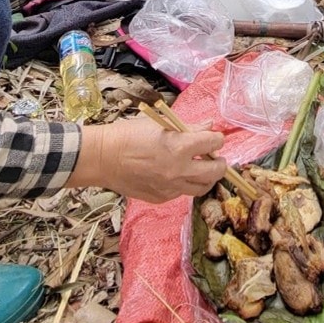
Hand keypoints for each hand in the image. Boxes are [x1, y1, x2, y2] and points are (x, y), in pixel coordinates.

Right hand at [66, 116, 227, 202]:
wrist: (102, 158)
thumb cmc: (129, 134)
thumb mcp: (160, 124)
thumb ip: (188, 127)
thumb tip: (209, 126)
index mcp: (180, 147)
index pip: (214, 143)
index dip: (216, 139)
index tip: (214, 138)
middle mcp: (179, 170)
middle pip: (216, 171)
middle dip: (220, 163)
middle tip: (216, 157)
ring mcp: (171, 187)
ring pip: (202, 187)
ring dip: (207, 177)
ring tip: (202, 169)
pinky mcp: (162, 197)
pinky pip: (182, 192)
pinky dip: (185, 183)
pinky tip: (178, 175)